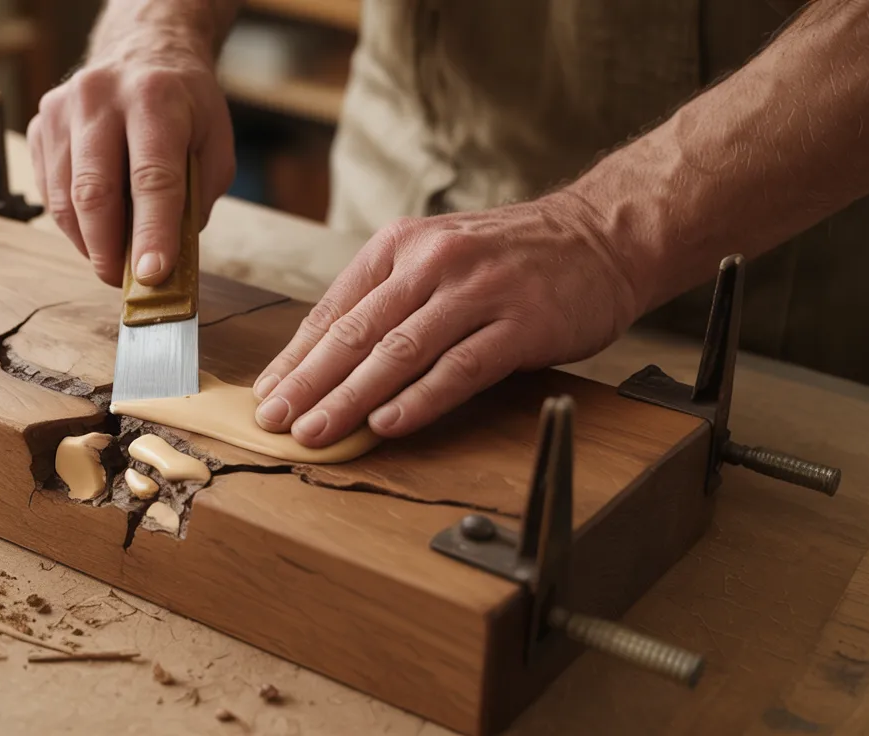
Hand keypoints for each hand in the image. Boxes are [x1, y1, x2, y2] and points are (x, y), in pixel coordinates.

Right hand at [26, 29, 234, 287]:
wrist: (143, 51)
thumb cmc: (185, 107)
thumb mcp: (213, 146)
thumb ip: (194, 201)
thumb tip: (163, 262)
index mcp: (155, 98)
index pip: (152, 178)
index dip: (152, 233)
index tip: (152, 276)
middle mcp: (101, 97)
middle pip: (95, 192)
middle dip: (109, 250)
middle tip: (124, 282)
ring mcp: (62, 109)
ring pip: (64, 199)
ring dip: (89, 242)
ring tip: (114, 256)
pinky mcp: (40, 125)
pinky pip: (48, 192)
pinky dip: (72, 222)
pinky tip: (96, 224)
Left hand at [250, 192, 645, 446]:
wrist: (602, 234)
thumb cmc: (509, 257)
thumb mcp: (437, 257)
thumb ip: (388, 299)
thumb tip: (327, 359)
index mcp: (401, 246)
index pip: (335, 309)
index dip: (296, 357)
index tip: (266, 393)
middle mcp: (433, 263)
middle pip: (357, 333)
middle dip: (308, 383)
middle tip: (274, 420)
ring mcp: (477, 292)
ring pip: (399, 352)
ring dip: (350, 398)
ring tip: (316, 432)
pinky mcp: (520, 324)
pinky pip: (459, 369)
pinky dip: (419, 400)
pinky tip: (387, 425)